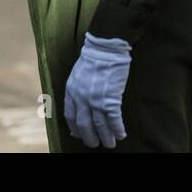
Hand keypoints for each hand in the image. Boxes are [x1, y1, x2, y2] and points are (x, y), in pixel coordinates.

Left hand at [64, 33, 130, 148]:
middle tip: (95, 143)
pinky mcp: (110, 98)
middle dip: (90, 137)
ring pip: (100, 126)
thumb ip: (77, 89)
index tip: (80, 135)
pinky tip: (121, 134)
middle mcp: (81, 98)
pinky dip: (117, 129)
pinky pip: (113, 119)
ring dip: (106, 137)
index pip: (70, 116)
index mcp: (71, 91)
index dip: (75, 129)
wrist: (105, 47)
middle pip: (84, 125)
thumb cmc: (94, 57)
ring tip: (110, 143)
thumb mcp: (78, 73)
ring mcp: (95, 100)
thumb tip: (80, 103)